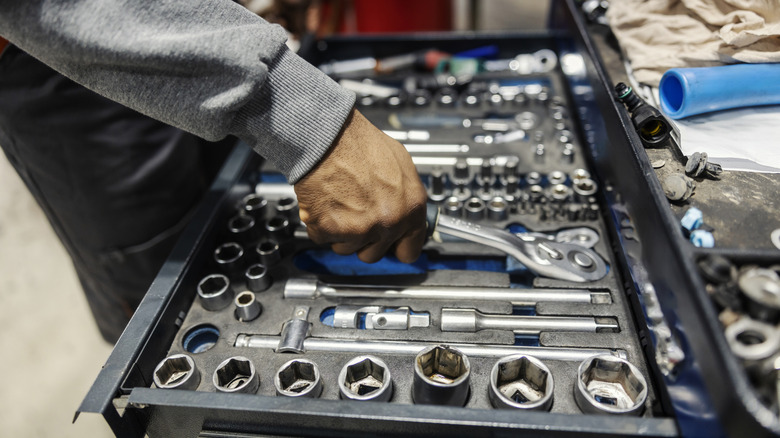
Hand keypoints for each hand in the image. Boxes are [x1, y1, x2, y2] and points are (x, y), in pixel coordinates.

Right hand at [294, 109, 426, 262]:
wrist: (327, 136)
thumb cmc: (359, 144)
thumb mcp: (400, 165)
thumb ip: (405, 197)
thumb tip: (405, 211)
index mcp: (412, 208)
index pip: (409, 250)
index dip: (396, 247)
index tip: (389, 245)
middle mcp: (389, 221)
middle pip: (374, 254)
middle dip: (364, 239)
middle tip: (355, 216)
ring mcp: (360, 229)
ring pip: (347, 248)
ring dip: (340, 232)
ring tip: (339, 204)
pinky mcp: (331, 230)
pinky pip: (322, 238)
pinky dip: (319, 224)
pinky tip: (325, 202)